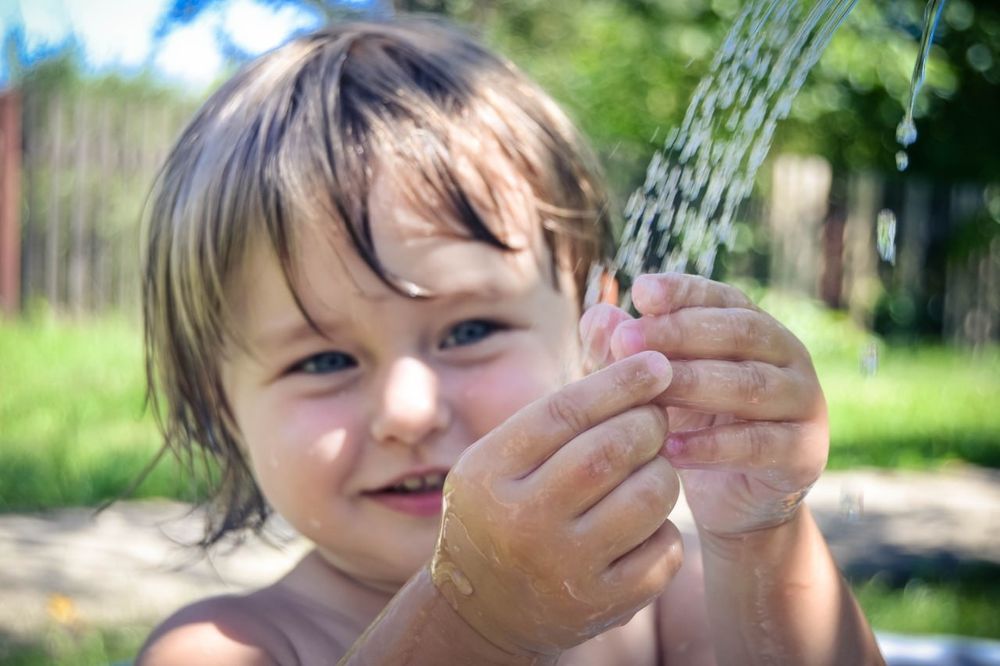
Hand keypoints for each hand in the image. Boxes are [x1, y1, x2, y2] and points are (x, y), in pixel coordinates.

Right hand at [431, 351, 683, 656]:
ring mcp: (564, 568)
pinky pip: (663, 547)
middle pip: (611, 450)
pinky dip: (663, 525)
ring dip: (663, 471)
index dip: (619, 380)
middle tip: (657, 418)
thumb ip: (559, 400)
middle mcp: (522, 521)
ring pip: (648, 496)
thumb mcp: (505, 455)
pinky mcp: (604, 604)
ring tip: (649, 467)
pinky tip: (641, 521)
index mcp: (489, 472)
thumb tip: (613, 316)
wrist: (483, 609)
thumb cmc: (501, 509)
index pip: (565, 411)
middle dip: (649, 423)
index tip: (656, 363)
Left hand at [579, 273, 827, 539]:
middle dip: (680, 333)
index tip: (639, 291)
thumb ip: (626, 352)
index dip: (683, 291)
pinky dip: (711, 446)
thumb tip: (597, 316)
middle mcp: (787, 355)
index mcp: (753, 327)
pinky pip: (758, 444)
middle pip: (740, 332)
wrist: (732, 500)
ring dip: (695, 384)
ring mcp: (803, 401)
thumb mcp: (653, 385)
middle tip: (626, 339)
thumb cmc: (689, 425)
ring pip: (751, 384)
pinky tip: (669, 448)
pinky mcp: (803, 452)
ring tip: (646, 393)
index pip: (721, 297)